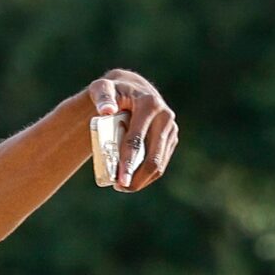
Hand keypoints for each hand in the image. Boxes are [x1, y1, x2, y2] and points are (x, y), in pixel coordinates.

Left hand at [90, 70, 177, 191]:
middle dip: (137, 177)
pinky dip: (148, 175)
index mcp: (149, 104)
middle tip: (119, 187)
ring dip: (142, 179)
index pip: (137, 140)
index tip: (120, 181)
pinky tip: (133, 180)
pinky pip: (162, 162)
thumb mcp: (103, 88)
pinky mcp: (171, 137)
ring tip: (123, 186)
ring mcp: (171, 128)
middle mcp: (165, 116)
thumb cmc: (113, 91)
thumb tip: (106, 112)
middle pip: (153, 157)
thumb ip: (102, 98)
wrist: (131, 88)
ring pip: (160, 163)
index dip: (128, 163)